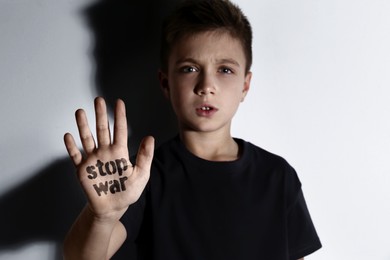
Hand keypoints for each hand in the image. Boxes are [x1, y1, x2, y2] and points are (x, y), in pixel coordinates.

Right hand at [64, 97, 153, 220]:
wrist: (112, 208)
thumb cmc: (128, 191)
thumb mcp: (141, 174)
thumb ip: (145, 156)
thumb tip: (150, 137)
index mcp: (120, 152)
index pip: (120, 130)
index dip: (120, 116)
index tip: (119, 102)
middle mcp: (105, 152)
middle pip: (102, 130)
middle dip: (100, 115)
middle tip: (98, 100)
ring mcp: (93, 160)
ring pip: (87, 139)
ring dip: (83, 126)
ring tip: (80, 111)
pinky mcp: (83, 170)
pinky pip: (75, 156)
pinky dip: (71, 146)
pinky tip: (68, 136)